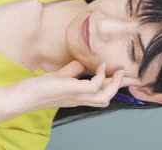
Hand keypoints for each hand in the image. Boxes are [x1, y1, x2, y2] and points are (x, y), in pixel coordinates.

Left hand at [19, 61, 141, 110]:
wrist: (27, 95)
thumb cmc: (41, 88)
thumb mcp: (61, 77)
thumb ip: (72, 71)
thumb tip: (81, 63)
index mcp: (80, 96)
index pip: (102, 92)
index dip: (116, 86)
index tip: (128, 78)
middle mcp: (82, 99)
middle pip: (109, 97)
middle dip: (123, 86)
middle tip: (134, 77)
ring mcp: (79, 96)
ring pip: (106, 95)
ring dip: (115, 83)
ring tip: (119, 71)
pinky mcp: (74, 90)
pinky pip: (95, 85)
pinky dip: (101, 75)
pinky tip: (101, 67)